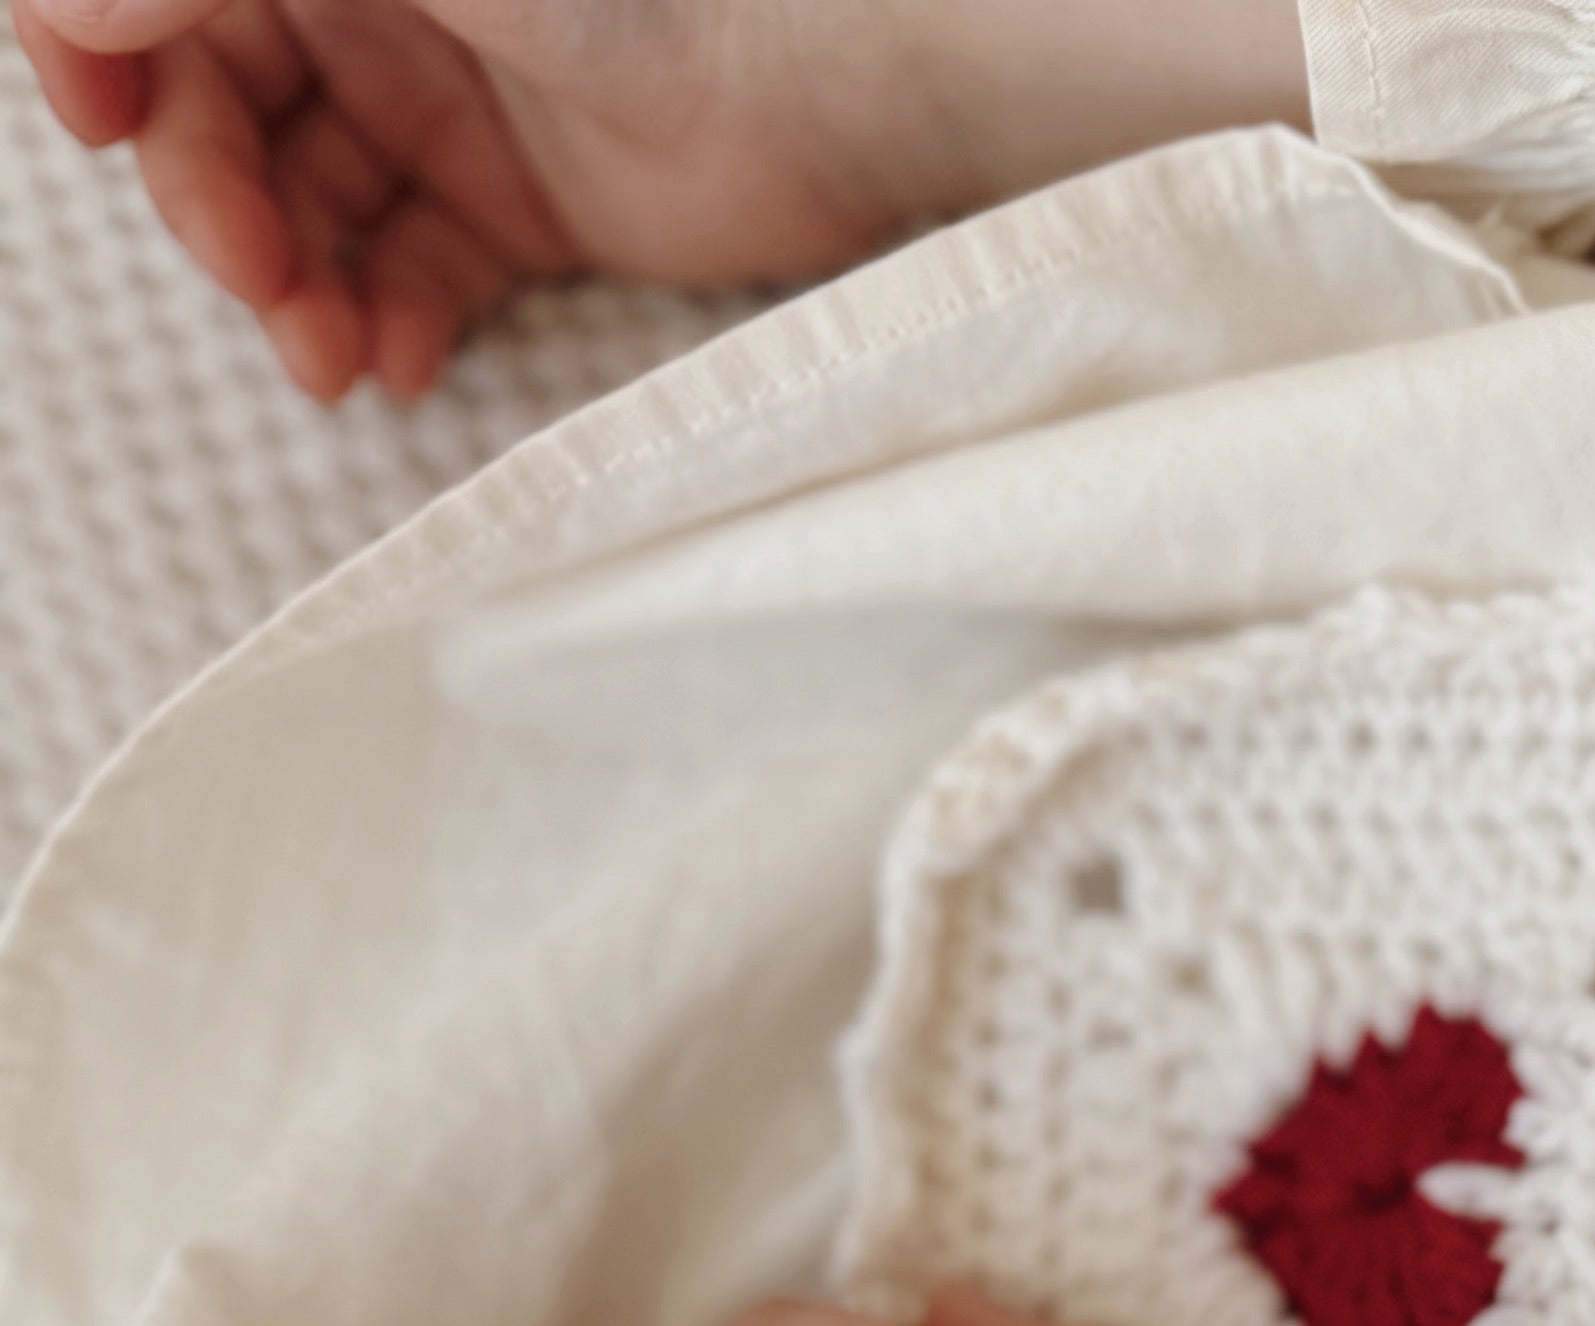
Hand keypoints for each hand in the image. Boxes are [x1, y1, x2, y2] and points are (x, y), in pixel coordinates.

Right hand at [10, 0, 1309, 404]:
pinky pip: (407, 272)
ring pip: (303, 204)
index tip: (101, 122)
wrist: (844, 76)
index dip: (102, 47)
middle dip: (213, 202)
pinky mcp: (519, 204)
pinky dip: (386, 321)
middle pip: (215, 104)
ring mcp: (447, 98)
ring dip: (292, 288)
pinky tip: (397, 360)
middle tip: (262, 283)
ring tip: (329, 358)